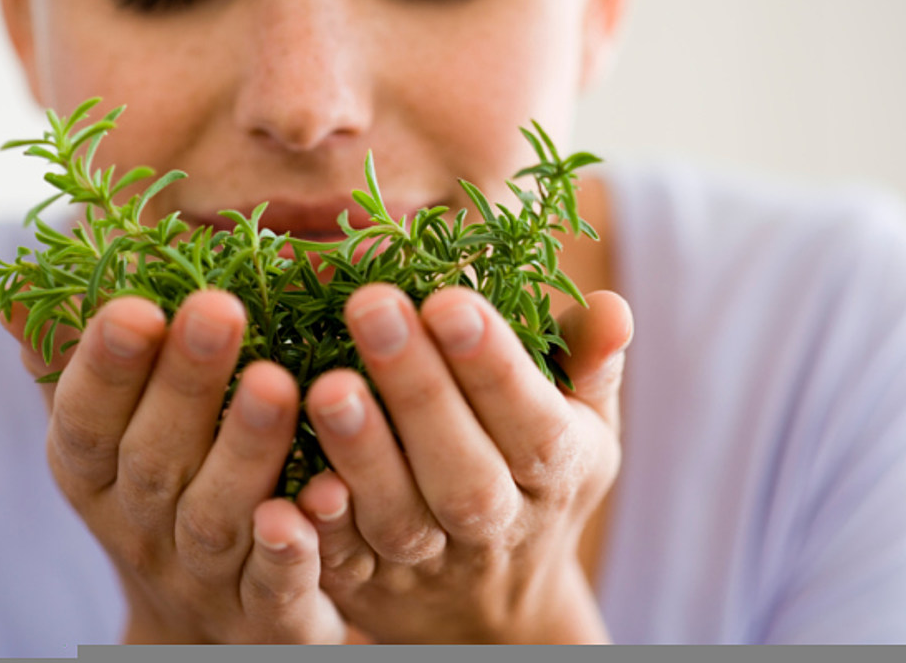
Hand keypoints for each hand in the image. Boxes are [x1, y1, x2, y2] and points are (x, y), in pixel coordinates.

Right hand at [3, 291, 347, 643]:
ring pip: (218, 517)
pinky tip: (320, 497)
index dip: (105, 367)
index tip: (134, 304)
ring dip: (244, 450)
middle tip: (219, 308)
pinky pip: (276, 587)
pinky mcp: (264, 618)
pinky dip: (291, 550)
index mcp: (96, 474)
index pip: (85, 421)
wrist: (201, 627)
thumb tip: (22, 283)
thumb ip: (77, 363)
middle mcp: (140, 527)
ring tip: (280, 382)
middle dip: (185, 384)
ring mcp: (201, 577)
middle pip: (154, 459)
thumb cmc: (161, 494)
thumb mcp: (110, 435)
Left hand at [293, 284, 629, 642]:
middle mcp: (495, 521)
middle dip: (418, 388)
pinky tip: (293, 480)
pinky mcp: (367, 584)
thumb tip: (612, 307)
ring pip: (398, 516)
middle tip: (374, 305)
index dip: (493, 364)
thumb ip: (588, 363)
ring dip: (363, 454)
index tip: (450, 299)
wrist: (495, 607)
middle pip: (462, 468)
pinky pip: (342, 563)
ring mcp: (429, 560)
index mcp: (554, 470)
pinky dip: (320, 531)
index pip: (531, 419)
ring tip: (328, 384)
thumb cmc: (533, 477)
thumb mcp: (581, 424)